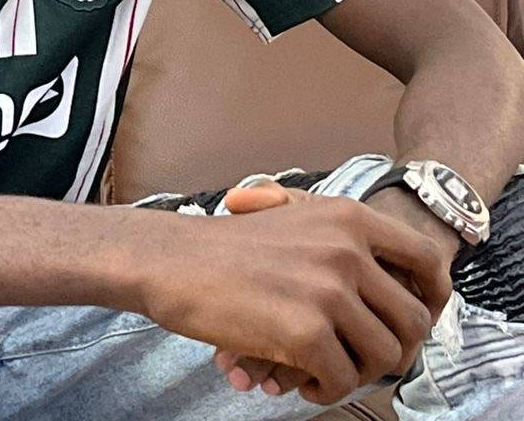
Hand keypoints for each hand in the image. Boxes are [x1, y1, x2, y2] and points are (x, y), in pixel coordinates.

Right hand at [134, 180, 446, 406]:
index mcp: (348, 217)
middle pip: (413, 321)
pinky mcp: (305, 332)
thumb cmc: (227, 245)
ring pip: (384, 357)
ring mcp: (328, 290)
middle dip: (392, 350)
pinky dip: (324, 390)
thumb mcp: (294, 215)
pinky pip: (343, 381)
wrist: (173, 259)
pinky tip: (299, 382)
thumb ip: (343, 238)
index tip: (409, 321)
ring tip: (325, 372)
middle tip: (359, 359)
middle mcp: (347, 249)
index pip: (427, 259)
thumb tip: (394, 282)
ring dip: (358, 373)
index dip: (432, 298)